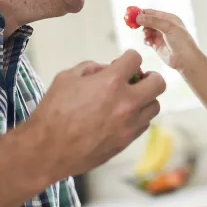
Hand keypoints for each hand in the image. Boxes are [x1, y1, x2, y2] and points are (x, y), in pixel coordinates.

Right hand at [28, 50, 165, 179]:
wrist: (48, 150)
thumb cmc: (53, 112)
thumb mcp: (67, 78)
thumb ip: (91, 68)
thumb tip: (107, 68)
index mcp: (111, 82)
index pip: (136, 59)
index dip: (130, 56)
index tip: (127, 60)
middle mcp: (126, 103)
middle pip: (158, 83)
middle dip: (150, 76)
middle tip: (138, 78)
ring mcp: (129, 124)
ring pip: (155, 105)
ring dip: (146, 98)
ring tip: (131, 98)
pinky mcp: (127, 140)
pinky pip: (145, 123)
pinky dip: (139, 116)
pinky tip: (125, 115)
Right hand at [136, 9, 199, 71]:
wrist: (185, 59)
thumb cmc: (181, 41)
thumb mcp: (168, 27)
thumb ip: (153, 21)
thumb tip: (138, 17)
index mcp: (169, 18)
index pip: (152, 12)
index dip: (141, 12)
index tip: (131, 13)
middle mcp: (164, 26)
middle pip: (147, 21)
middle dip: (140, 22)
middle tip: (132, 24)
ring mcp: (160, 36)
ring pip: (146, 30)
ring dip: (144, 32)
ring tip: (147, 36)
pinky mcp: (156, 45)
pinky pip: (147, 40)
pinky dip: (145, 40)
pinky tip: (148, 42)